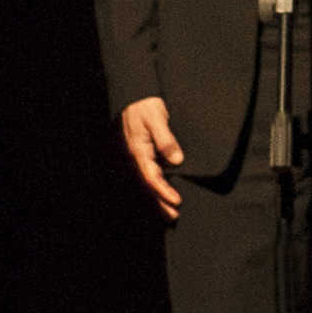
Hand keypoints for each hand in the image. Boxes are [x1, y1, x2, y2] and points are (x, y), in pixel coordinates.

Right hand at [119, 96, 185, 217]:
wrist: (134, 95)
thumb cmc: (144, 105)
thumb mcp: (157, 118)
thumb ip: (166, 139)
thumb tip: (176, 160)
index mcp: (139, 151)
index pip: (152, 177)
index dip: (164, 191)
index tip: (177, 201)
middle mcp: (137, 157)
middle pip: (148, 185)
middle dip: (160, 202)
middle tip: (174, 216)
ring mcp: (139, 156)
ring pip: (148, 182)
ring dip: (158, 198)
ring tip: (170, 212)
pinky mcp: (144, 154)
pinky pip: (150, 174)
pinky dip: (157, 186)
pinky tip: (165, 194)